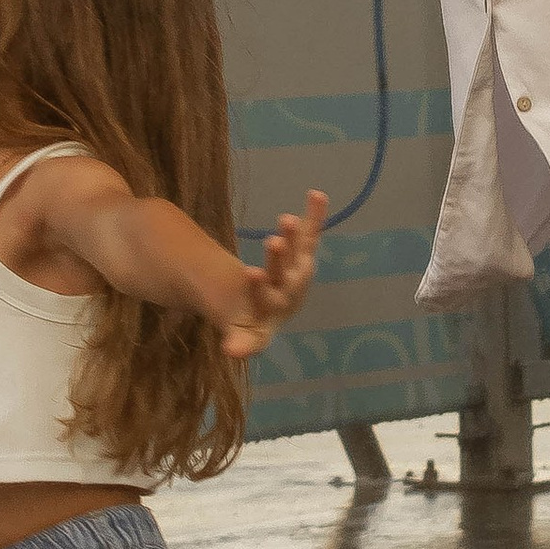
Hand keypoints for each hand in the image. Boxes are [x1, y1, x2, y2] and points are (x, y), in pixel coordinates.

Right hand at [220, 188, 326, 357]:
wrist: (270, 312)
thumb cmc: (253, 321)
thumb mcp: (243, 335)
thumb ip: (241, 343)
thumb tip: (231, 353)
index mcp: (273, 306)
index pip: (267, 297)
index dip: (261, 287)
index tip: (252, 272)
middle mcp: (290, 287)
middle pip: (286, 272)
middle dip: (281, 258)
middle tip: (275, 241)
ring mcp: (299, 267)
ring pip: (299, 250)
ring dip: (295, 234)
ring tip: (288, 218)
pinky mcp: (303, 251)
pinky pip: (311, 232)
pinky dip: (315, 214)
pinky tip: (317, 194)